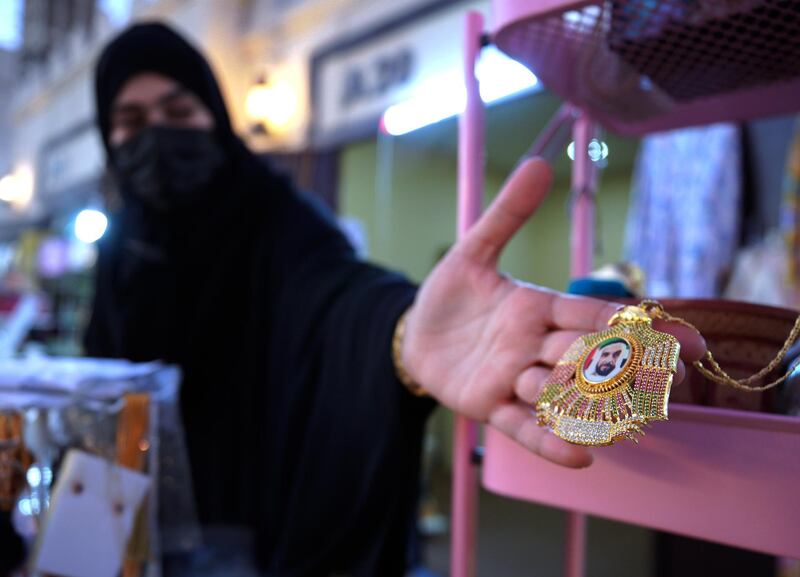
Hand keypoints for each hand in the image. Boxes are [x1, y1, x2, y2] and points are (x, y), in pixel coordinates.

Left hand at [402, 158, 705, 467]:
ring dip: (589, 405)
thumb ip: (506, 215)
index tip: (688, 340)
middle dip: (624, 369)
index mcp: (540, 308)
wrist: (414, 332)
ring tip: (626, 420)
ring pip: (559, 392)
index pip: (597, 316)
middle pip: (586, 358)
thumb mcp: (474, 252)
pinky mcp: (489, 405)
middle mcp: (536, 346)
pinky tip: (581, 458)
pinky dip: (548, 441)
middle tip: (670, 382)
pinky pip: (523, 426)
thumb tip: (540, 163)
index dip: (640, 326)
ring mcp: (514, 379)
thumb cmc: (451, 294)